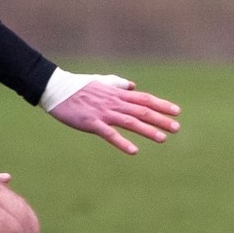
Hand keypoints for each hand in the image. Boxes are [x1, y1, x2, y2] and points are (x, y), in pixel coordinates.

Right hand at [47, 76, 181, 154]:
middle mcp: (114, 103)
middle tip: (177, 128)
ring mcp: (104, 113)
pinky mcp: (92, 123)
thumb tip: (133, 85)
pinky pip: (110, 134)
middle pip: (142, 111)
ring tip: (163, 139)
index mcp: (117, 94)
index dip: (162, 105)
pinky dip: (122, 142)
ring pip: (131, 122)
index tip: (177, 111)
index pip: (144, 99)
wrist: (56, 89)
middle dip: (161, 119)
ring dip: (148, 130)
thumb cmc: (79, 86)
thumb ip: (118, 84)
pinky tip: (134, 151)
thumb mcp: (102, 82)